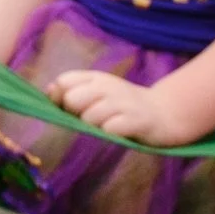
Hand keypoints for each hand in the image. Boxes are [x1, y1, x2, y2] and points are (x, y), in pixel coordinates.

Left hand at [46, 67, 185, 148]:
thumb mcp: (99, 92)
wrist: (165, 113)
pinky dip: (110, 134)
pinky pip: (110, 129)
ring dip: (94, 127)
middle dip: (75, 114)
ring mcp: (123, 102)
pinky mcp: (137, 120)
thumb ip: (74, 90)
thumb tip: (48, 90)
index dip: (59, 98)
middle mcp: (108, 86)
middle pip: (72, 99)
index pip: (63, 82)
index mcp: (96, 78)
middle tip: (90, 120)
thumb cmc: (124, 105)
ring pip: (89, 117)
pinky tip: (119, 133)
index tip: (68, 109)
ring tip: (108, 127)